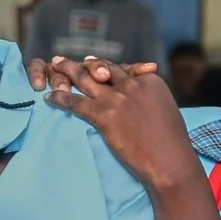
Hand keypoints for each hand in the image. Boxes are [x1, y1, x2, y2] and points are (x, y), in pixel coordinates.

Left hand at [36, 56, 198, 195]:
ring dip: (66, 71)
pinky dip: (60, 98)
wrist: (169, 159)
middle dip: (80, 64)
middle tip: (62, 60)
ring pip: (85, 79)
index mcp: (149, 80)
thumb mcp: (164, 108)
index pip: (121, 69)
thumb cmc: (171, 141)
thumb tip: (141, 99)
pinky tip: (49, 97)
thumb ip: (150, 97)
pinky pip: (76, 102)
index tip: (92, 65)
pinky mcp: (104, 115)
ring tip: (53, 68)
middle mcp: (132, 84)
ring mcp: (117, 98)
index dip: (103, 67)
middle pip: (101, 69)